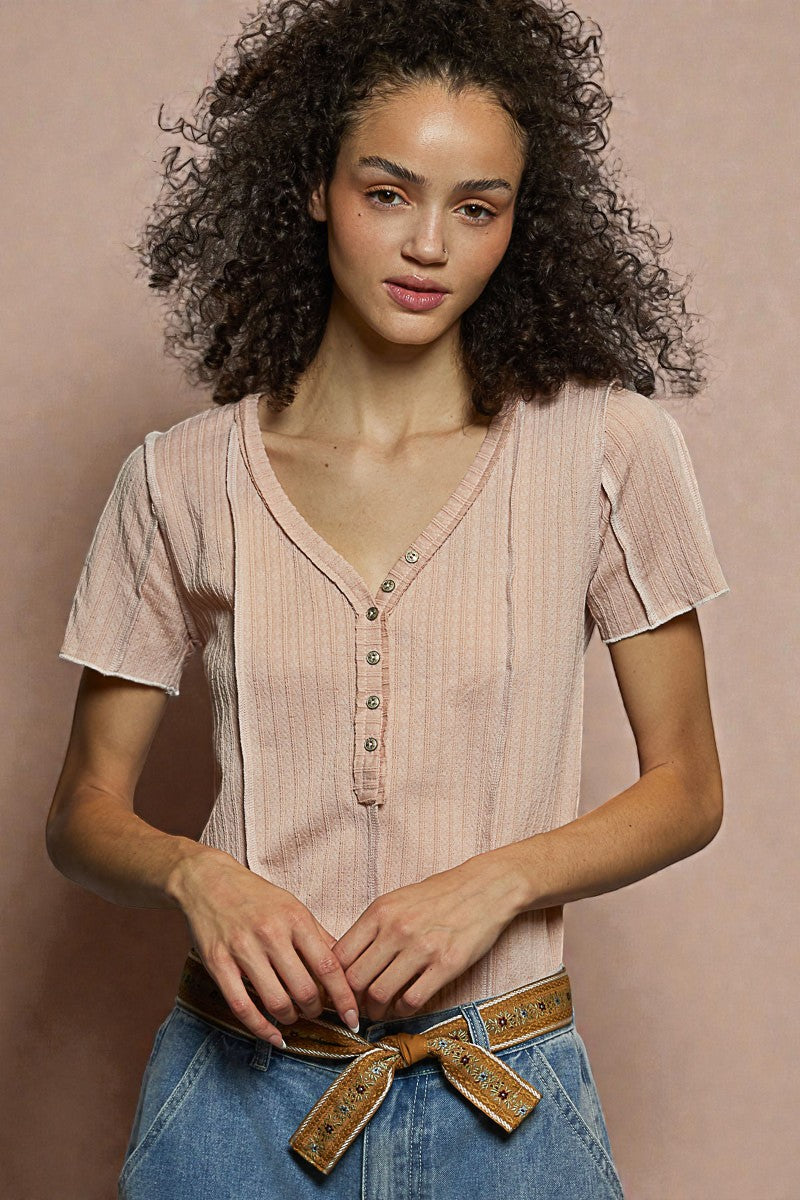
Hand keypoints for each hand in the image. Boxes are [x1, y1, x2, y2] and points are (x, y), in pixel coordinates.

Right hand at [171, 848, 360, 1044]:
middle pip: (304, 990)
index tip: (353, 1018)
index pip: (328, 966)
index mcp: (295, 919)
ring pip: (275, 1002)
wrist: (208, 880)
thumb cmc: (256, 897)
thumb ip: (318, 937)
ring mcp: (242, 949)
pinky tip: (273, 1036)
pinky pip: (242, 1007)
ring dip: (291, 1018)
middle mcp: (270, 934)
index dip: (344, 997)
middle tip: (316, 1011)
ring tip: (293, 1016)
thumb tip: (345, 968)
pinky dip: (261, 1029)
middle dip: (315, 1010)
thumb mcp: (293, 907)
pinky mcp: (218, 963)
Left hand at [330, 854, 521, 1021]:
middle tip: (358, 1007)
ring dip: (376, 1010)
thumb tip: (345, 961)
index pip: (339, 956)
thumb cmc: (439, 895)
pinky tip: (404, 1006)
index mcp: (380, 911)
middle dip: (352, 1000)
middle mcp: (397, 929)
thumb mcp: (397, 900)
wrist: (486, 887)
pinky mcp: (447, 965)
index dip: (334, 980)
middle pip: (355, 980)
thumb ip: (372, 928)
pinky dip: (403, 1010)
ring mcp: (422, 948)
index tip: (339, 990)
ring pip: (380, 994)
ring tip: (380, 1011)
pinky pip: (412, 1000)